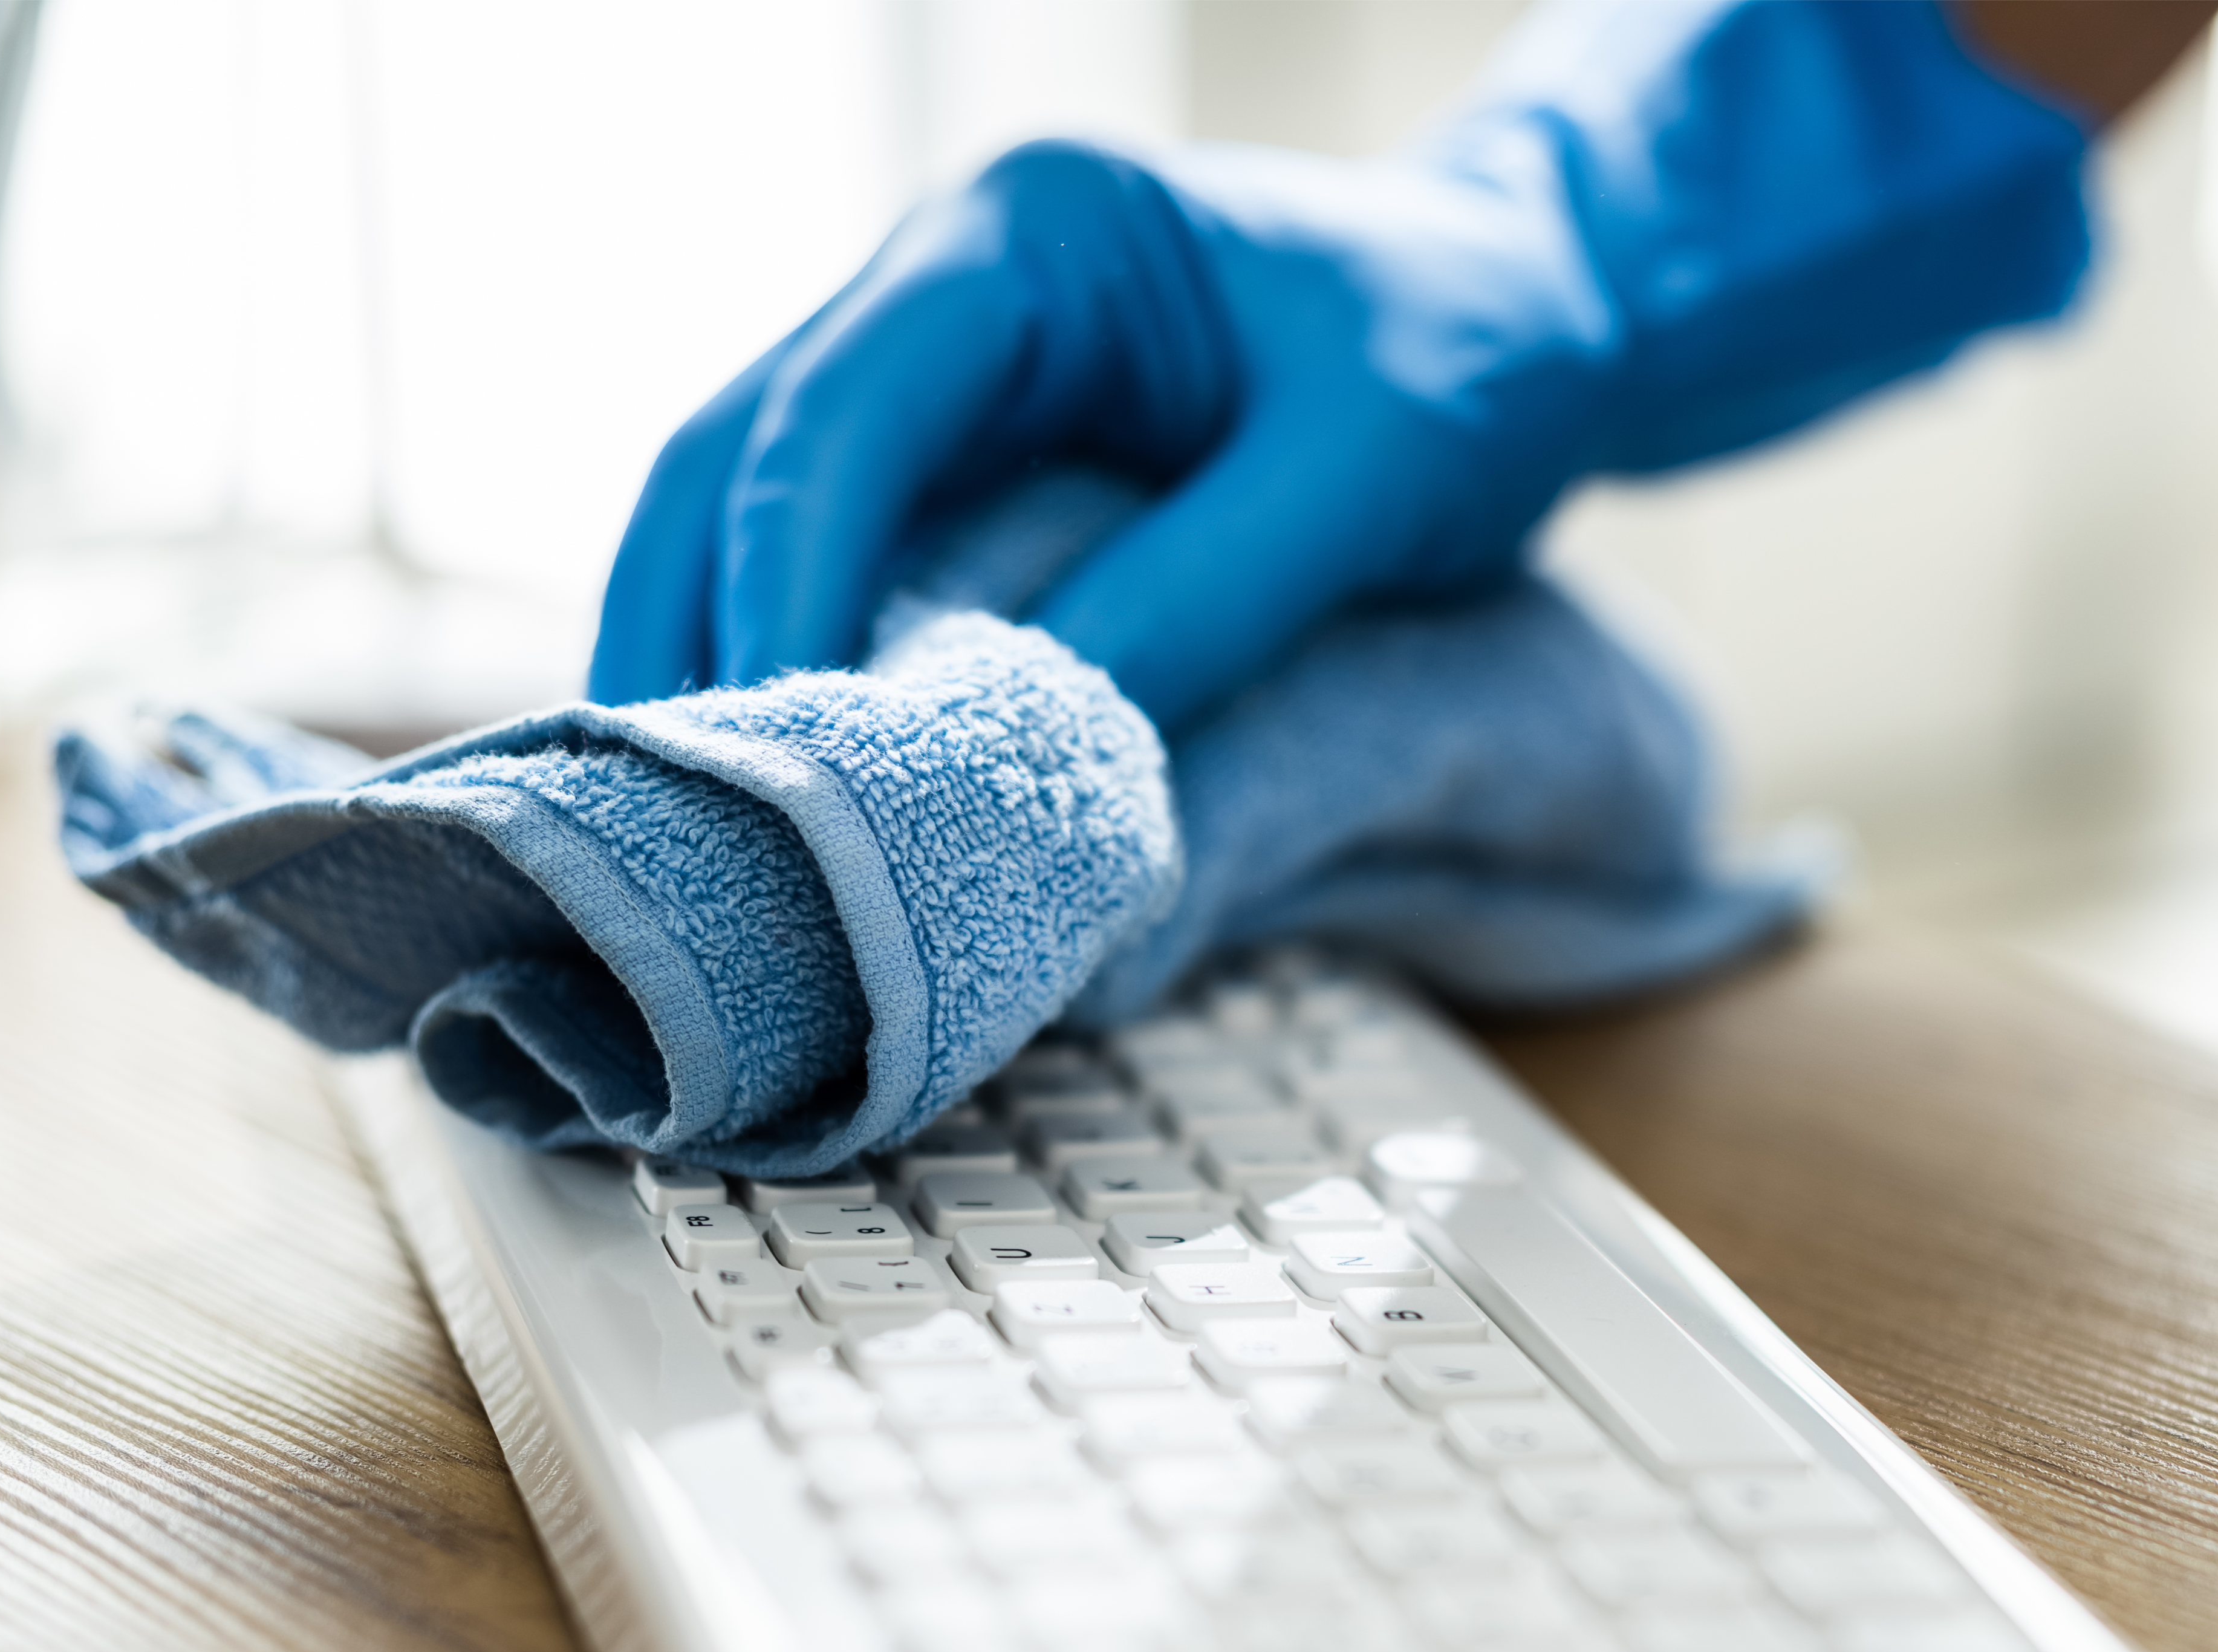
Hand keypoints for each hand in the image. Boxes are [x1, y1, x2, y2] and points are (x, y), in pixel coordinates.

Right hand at [589, 0, 2097, 731]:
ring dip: (719, 670)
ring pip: (750, 520)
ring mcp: (942, 377)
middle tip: (680, 833)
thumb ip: (1204, 597)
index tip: (774, 752)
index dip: (785, 586)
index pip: (840, 416)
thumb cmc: (1473, 355)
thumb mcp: (1366, 474)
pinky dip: (798, 675)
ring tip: (709, 849)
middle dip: (695, 640)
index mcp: (1026, 236)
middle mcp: (944, 288)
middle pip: (734, 466)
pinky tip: (796, 801)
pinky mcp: (970, 467)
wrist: (1538, 315)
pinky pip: (836, 566)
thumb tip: (1047, 752)